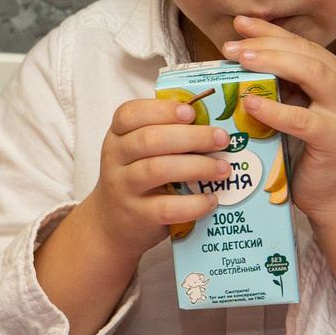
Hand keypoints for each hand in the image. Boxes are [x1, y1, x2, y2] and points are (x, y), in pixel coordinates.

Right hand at [72, 92, 232, 261]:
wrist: (112, 224)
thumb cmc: (136, 180)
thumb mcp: (138, 153)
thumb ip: (165, 136)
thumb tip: (211, 124)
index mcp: (117, 136)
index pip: (129, 114)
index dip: (161, 110)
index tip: (191, 112)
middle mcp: (115, 159)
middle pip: (150, 139)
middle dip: (192, 136)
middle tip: (222, 139)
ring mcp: (123, 188)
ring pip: (158, 169)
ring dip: (197, 166)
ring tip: (223, 169)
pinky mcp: (137, 216)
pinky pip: (167, 207)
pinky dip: (193, 203)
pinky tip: (211, 200)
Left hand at [225, 16, 335, 284]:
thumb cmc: (310, 154)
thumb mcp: (297, 111)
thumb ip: (281, 88)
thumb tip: (238, 65)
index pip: (302, 45)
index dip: (271, 32)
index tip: (239, 24)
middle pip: (306, 52)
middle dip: (266, 44)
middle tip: (231, 44)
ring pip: (311, 73)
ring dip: (272, 63)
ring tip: (240, 59)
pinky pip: (302, 118)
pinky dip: (274, 108)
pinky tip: (250, 102)